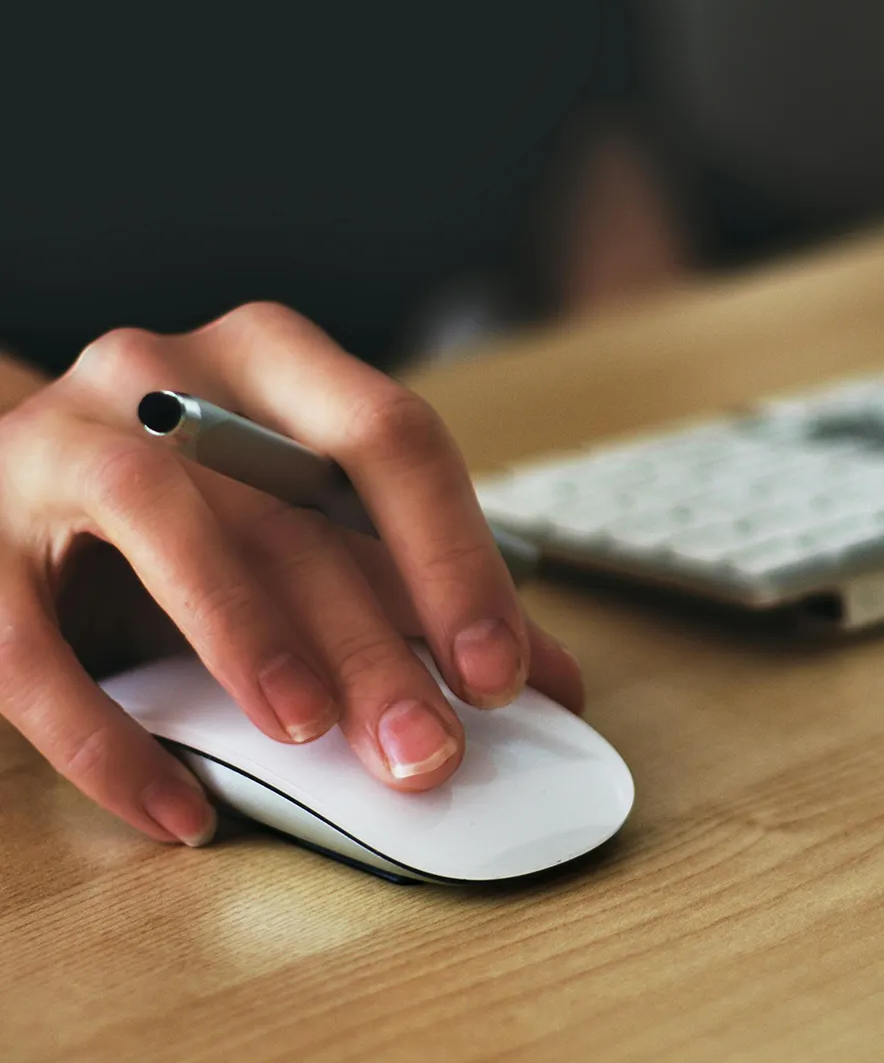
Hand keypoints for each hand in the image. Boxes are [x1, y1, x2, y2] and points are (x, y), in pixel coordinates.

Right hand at [0, 303, 582, 846]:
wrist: (27, 476)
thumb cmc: (197, 497)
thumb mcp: (307, 518)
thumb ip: (417, 586)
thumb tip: (544, 677)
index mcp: (275, 361)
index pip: (390, 437)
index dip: (454, 555)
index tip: (501, 672)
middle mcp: (167, 375)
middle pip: (290, 502)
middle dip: (372, 637)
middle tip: (428, 747)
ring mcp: (60, 442)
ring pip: (164, 525)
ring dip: (249, 638)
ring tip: (313, 736)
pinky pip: (26, 642)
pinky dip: (107, 737)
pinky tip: (180, 809)